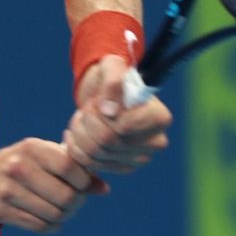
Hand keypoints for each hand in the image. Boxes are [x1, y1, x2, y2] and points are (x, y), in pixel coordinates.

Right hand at [0, 138, 106, 232]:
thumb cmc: (22, 166)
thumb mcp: (44, 158)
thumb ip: (74, 168)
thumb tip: (104, 189)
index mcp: (32, 147)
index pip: (70, 167)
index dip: (84, 181)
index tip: (82, 185)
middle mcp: (18, 166)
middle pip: (66, 196)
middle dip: (76, 203)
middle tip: (74, 201)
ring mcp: (7, 189)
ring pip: (55, 214)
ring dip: (65, 216)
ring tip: (62, 210)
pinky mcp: (1, 210)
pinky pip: (40, 226)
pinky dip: (51, 226)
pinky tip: (49, 218)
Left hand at [64, 54, 172, 173]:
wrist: (106, 96)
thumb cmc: (112, 78)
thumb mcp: (112, 67)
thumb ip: (112, 82)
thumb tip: (109, 111)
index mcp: (159, 118)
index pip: (123, 127)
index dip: (102, 113)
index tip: (99, 101)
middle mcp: (155, 143)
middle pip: (107, 141)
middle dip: (88, 121)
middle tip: (86, 108)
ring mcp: (140, 159)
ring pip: (95, 153)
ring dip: (79, 132)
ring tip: (81, 118)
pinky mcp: (122, 168)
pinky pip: (90, 164)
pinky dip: (76, 146)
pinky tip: (76, 132)